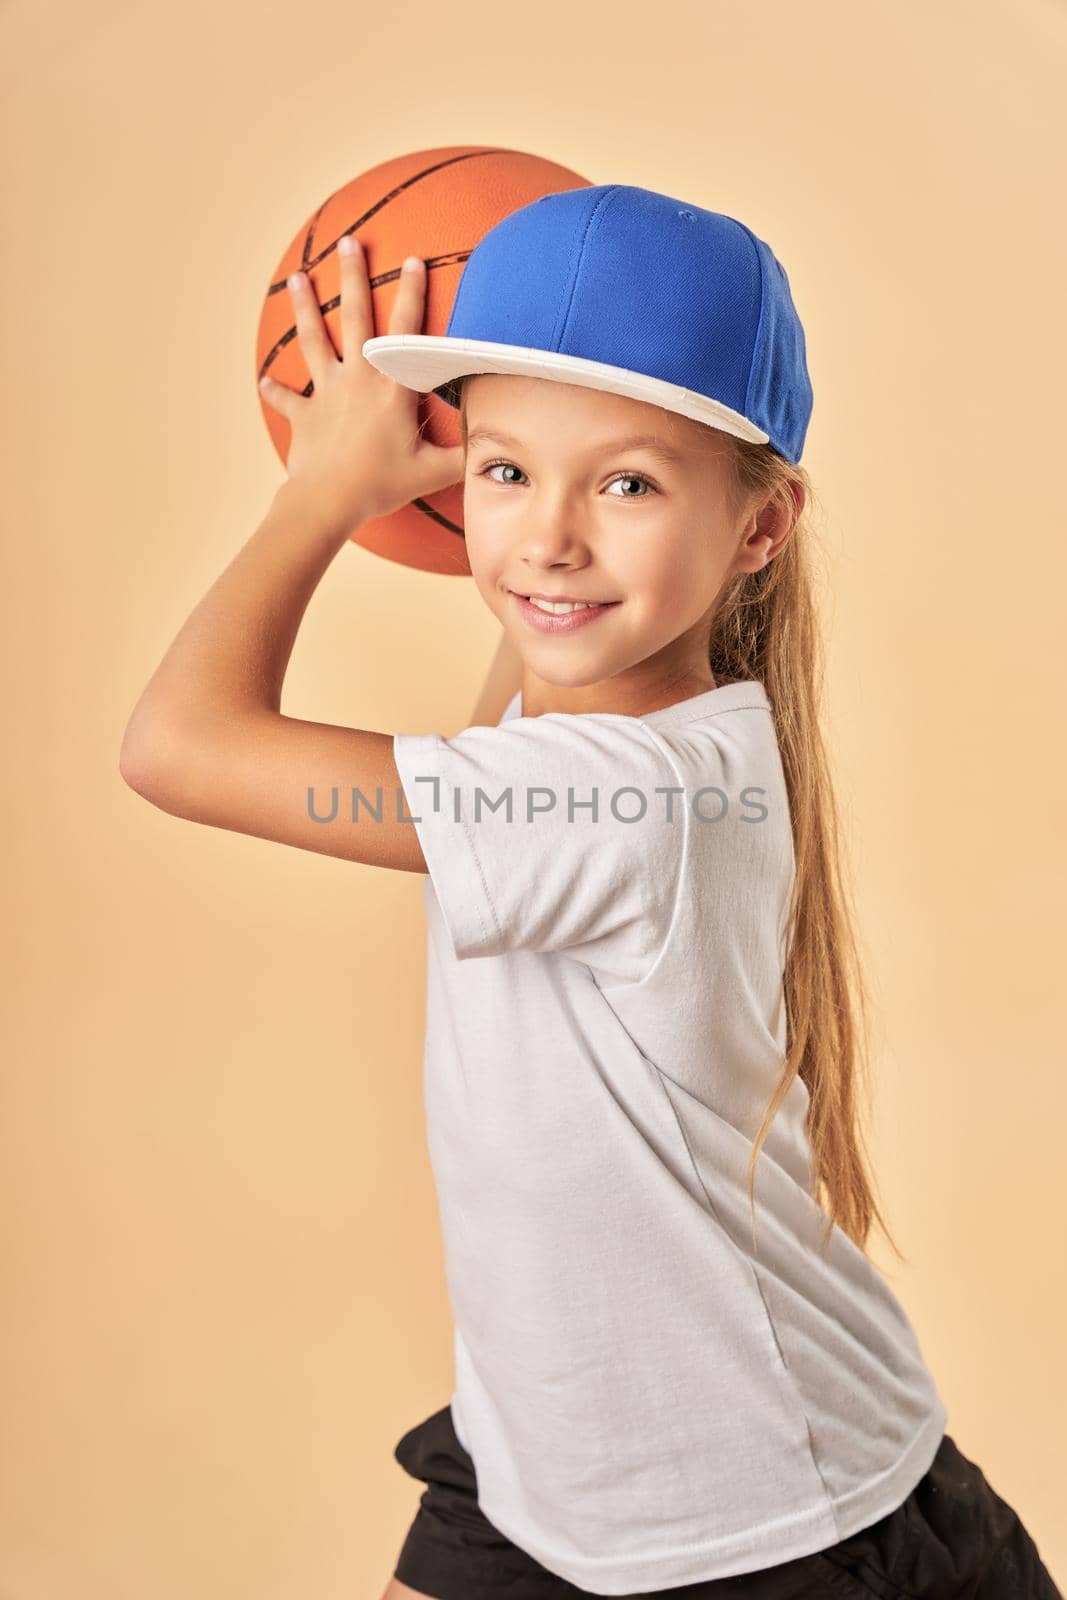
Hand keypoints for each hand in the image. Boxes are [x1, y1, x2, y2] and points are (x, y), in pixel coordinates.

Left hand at [258, 239, 465, 531]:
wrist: (327, 501)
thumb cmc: (381, 484)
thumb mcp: (432, 471)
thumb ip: (463, 456)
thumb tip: (494, 446)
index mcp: (390, 387)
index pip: (405, 331)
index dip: (410, 293)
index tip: (411, 259)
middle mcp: (357, 379)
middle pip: (353, 317)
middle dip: (352, 276)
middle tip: (349, 243)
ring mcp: (327, 393)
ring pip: (313, 340)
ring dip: (304, 307)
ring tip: (297, 278)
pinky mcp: (304, 415)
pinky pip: (287, 399)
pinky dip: (276, 389)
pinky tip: (264, 380)